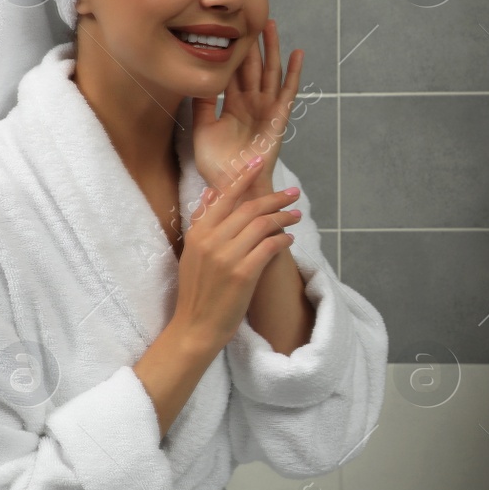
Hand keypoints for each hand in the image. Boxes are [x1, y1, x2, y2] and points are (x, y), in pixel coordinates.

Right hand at [174, 153, 301, 352]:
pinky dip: (282, 239)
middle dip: (275, 198)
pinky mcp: (242, 274)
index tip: (259, 162)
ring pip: (262, 225)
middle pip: (250, 208)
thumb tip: (209, 194)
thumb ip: (201, 222)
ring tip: (296, 216)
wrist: (195, 327)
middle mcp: (211, 241)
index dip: (244, 177)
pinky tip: (289, 239)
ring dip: (284, 218)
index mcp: (198, 233)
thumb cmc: (198, 291)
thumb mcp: (192, 253)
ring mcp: (226, 257)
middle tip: (293, 194)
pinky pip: (269, 247)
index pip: (224, 196)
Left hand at [192, 18, 303, 193]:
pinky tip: (297, 55)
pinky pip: (287, 92)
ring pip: (270, 72)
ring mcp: (266, 109)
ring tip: (271, 25)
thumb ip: (202, 104)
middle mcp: (251, 103)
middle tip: (253, 15)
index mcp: (232, 105)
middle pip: (253, 66)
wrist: (234, 186)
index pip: (233, 71)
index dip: (233, 50)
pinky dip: (293, 73)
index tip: (230, 27)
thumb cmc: (217, 165)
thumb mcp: (202, 129)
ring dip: (272, 49)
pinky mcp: (278, 118)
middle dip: (253, 42)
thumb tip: (196, 78)